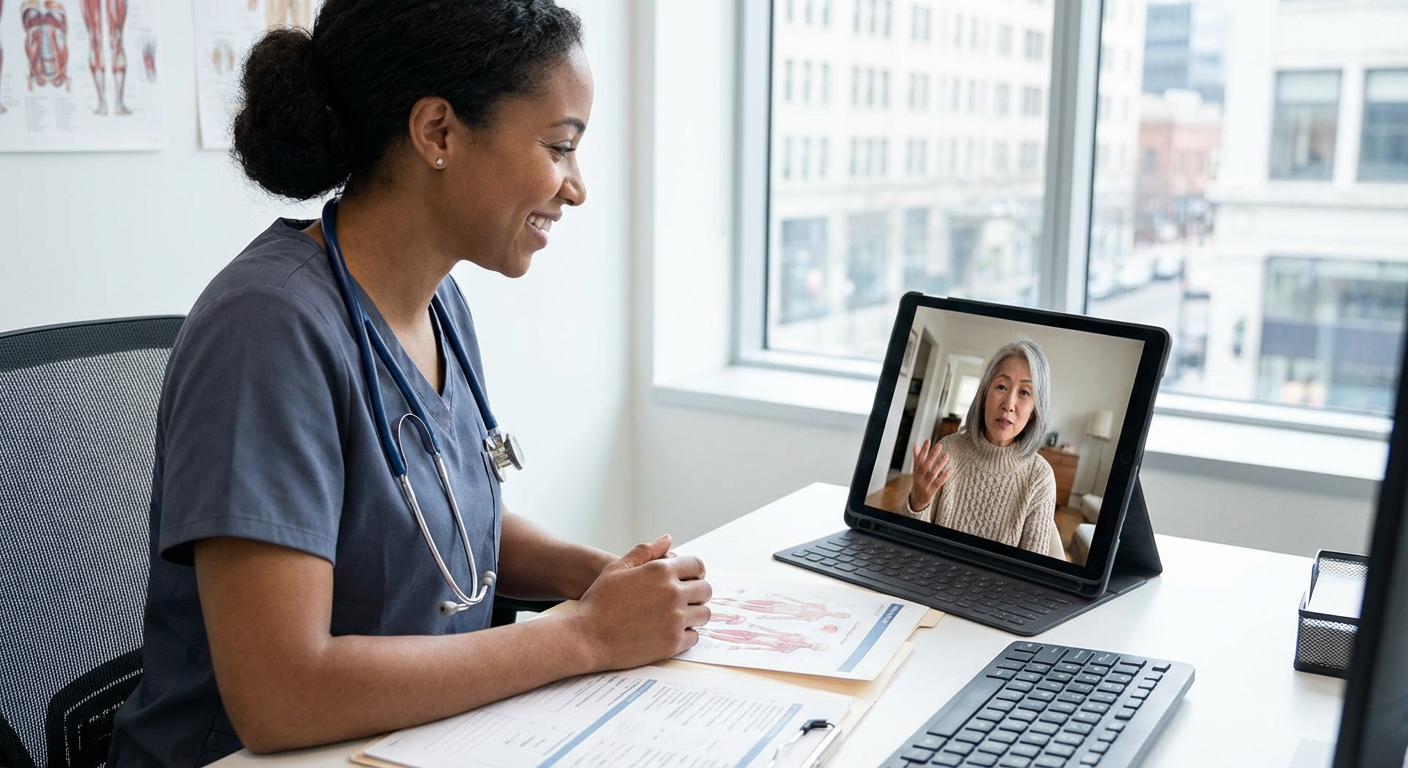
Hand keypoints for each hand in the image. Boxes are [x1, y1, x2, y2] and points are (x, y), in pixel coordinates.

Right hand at [571, 534, 711, 670]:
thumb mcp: (616, 568)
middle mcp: (673, 593)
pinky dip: (686, 635)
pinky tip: (670, 632)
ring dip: (694, 614)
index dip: (695, 572)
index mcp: (661, 571)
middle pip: (705, 590)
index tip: (689, 580)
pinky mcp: (673, 643)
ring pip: (703, 614)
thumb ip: (645, 551)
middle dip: (696, 593)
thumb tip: (667, 539)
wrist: (586, 637)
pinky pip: (694, 637)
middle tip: (683, 600)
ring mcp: (675, 619)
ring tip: (678, 616)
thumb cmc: (598, 602)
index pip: (697, 565)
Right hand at [909, 439, 953, 511]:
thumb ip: (917, 456)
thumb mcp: (916, 469)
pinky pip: (938, 482)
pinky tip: (950, 470)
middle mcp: (920, 475)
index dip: (923, 449)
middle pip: (926, 464)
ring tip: (947, 456)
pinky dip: (944, 476)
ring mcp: (925, 483)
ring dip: (939, 464)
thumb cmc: (918, 480)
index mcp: (917, 469)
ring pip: (933, 473)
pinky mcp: (931, 490)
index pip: (919, 457)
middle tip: (939, 445)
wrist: (917, 498)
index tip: (928, 440)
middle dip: (932, 455)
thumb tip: (915, 444)